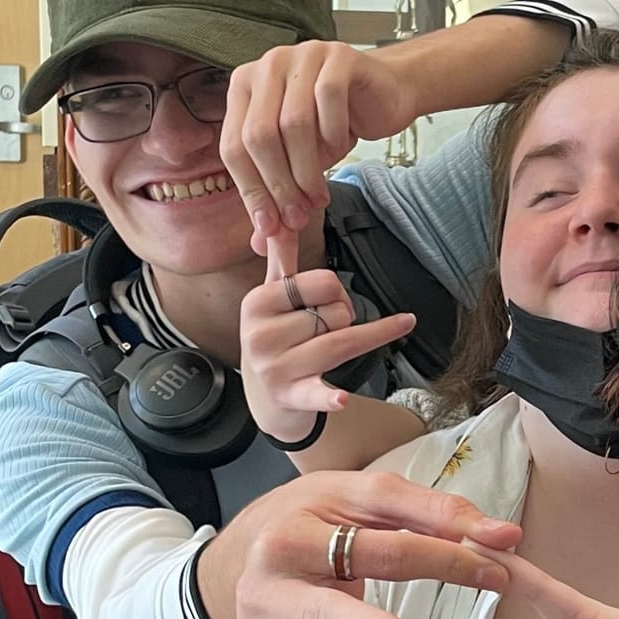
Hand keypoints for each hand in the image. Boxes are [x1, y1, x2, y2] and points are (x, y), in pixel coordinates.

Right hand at [206, 471, 522, 618]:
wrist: (248, 535)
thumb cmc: (325, 516)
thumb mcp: (370, 499)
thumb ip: (438, 515)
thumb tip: (507, 535)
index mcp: (306, 527)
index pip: (385, 544)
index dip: (446, 556)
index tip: (500, 570)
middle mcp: (272, 577)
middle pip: (324, 606)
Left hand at [219, 41, 418, 250]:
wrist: (385, 95)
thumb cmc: (335, 126)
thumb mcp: (300, 162)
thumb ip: (278, 194)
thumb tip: (261, 242)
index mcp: (244, 87)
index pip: (233, 146)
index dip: (250, 191)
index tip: (271, 227)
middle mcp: (267, 65)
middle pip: (258, 136)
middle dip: (279, 185)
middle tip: (298, 218)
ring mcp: (303, 55)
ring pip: (293, 123)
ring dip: (307, 170)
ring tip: (319, 196)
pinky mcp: (339, 55)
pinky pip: (328, 100)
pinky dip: (333, 135)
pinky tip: (340, 150)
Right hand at [241, 231, 414, 443]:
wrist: (264, 396)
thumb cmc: (274, 337)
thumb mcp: (270, 296)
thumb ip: (279, 258)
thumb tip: (278, 219)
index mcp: (258, 302)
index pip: (323, 282)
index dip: (336, 292)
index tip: (324, 303)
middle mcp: (261, 334)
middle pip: (336, 314)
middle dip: (344, 319)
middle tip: (326, 330)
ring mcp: (275, 367)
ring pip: (339, 344)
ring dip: (361, 341)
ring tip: (355, 344)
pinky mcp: (291, 396)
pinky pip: (316, 393)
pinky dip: (329, 397)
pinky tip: (342, 399)